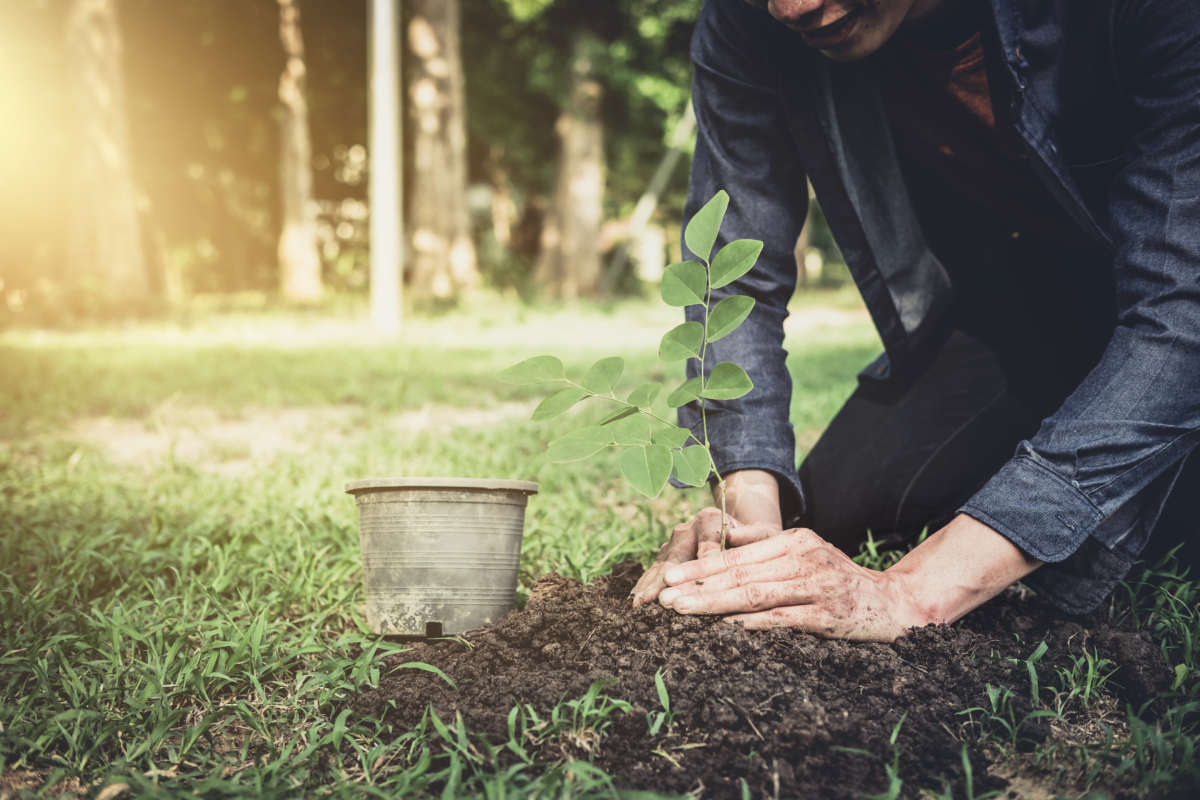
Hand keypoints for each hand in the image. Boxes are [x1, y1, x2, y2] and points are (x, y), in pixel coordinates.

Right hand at [630, 470, 784, 606]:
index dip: (699, 567)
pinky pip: (655, 572)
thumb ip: (753, 536)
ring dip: (650, 585)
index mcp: (710, 520)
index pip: (705, 546)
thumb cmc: (758, 540)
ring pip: (661, 565)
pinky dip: (646, 587)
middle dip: (666, 581)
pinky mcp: (667, 556)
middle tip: (656, 599)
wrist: (742, 531)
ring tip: (640, 605)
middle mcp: (688, 529)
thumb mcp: (764, 535)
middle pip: (676, 556)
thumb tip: (735, 537)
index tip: (692, 586)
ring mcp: (674, 543)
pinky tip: (638, 604)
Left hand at [657, 527, 925, 640]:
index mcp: (795, 541)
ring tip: (684, 609)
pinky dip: (755, 622)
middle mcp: (806, 558)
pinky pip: (785, 618)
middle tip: (664, 596)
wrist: (895, 604)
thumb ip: (765, 550)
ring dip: (715, 603)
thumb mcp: (806, 554)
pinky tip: (728, 627)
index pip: (739, 555)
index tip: (670, 575)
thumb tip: (723, 543)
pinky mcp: (830, 615)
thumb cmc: (839, 580)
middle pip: (742, 573)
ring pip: (757, 594)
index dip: (702, 565)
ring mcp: (819, 586)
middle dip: (698, 585)